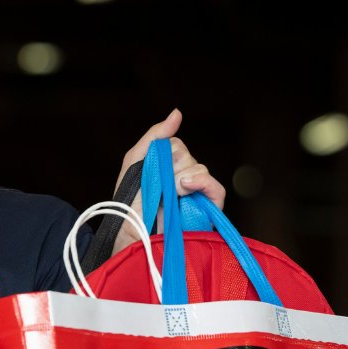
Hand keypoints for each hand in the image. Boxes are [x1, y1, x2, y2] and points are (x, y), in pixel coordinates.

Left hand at [112, 109, 225, 253]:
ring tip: (169, 193)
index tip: (153, 167)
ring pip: (200, 170)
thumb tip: (178, 112)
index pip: (177, 146)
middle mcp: (183, 181)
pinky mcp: (207, 212)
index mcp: (167, 169)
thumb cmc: (129, 204)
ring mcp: (196, 196)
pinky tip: (186, 187)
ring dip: (181, 178)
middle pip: (188, 156)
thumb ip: (155, 136)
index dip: (166, 152)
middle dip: (171, 167)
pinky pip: (217, 190)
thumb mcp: (135, 163)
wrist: (130, 235)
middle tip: (159, 185)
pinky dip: (204, 184)